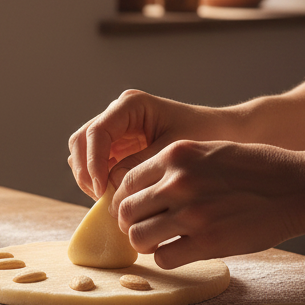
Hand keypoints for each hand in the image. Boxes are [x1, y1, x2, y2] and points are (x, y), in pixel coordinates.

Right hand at [67, 89, 221, 199]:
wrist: (223, 133)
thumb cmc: (202, 136)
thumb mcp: (171, 152)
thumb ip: (139, 166)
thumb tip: (109, 186)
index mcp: (130, 105)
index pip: (97, 132)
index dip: (93, 162)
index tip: (101, 190)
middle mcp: (117, 113)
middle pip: (81, 140)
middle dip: (86, 170)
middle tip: (100, 197)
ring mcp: (116, 129)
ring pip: (82, 151)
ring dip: (88, 175)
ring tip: (106, 199)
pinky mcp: (119, 145)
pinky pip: (96, 161)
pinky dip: (98, 178)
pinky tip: (113, 195)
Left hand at [111, 139, 304, 268]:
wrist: (298, 187)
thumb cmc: (255, 168)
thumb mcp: (208, 150)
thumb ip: (174, 166)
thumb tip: (142, 188)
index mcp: (174, 155)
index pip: (125, 181)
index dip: (124, 198)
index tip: (134, 208)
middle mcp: (177, 182)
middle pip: (125, 210)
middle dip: (129, 222)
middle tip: (142, 228)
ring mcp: (191, 213)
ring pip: (138, 237)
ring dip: (144, 242)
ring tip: (159, 241)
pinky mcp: (208, 242)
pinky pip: (163, 258)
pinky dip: (166, 257)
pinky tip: (179, 251)